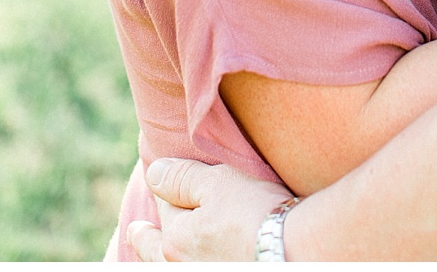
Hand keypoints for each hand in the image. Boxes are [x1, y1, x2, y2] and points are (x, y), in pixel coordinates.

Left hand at [127, 159, 290, 261]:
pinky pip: (194, 268)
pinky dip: (186, 263)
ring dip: (160, 257)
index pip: (164, 208)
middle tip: (135, 231)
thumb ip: (181, 179)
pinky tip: (194, 260)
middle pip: (158, 249)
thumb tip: (153, 174)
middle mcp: (185, 267)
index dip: (164, 191)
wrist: (301, 254)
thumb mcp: (217, 183)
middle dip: (145, 238)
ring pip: (172, 265)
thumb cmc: (258, 215)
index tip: (157, 184)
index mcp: (176, 240)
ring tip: (154, 253)